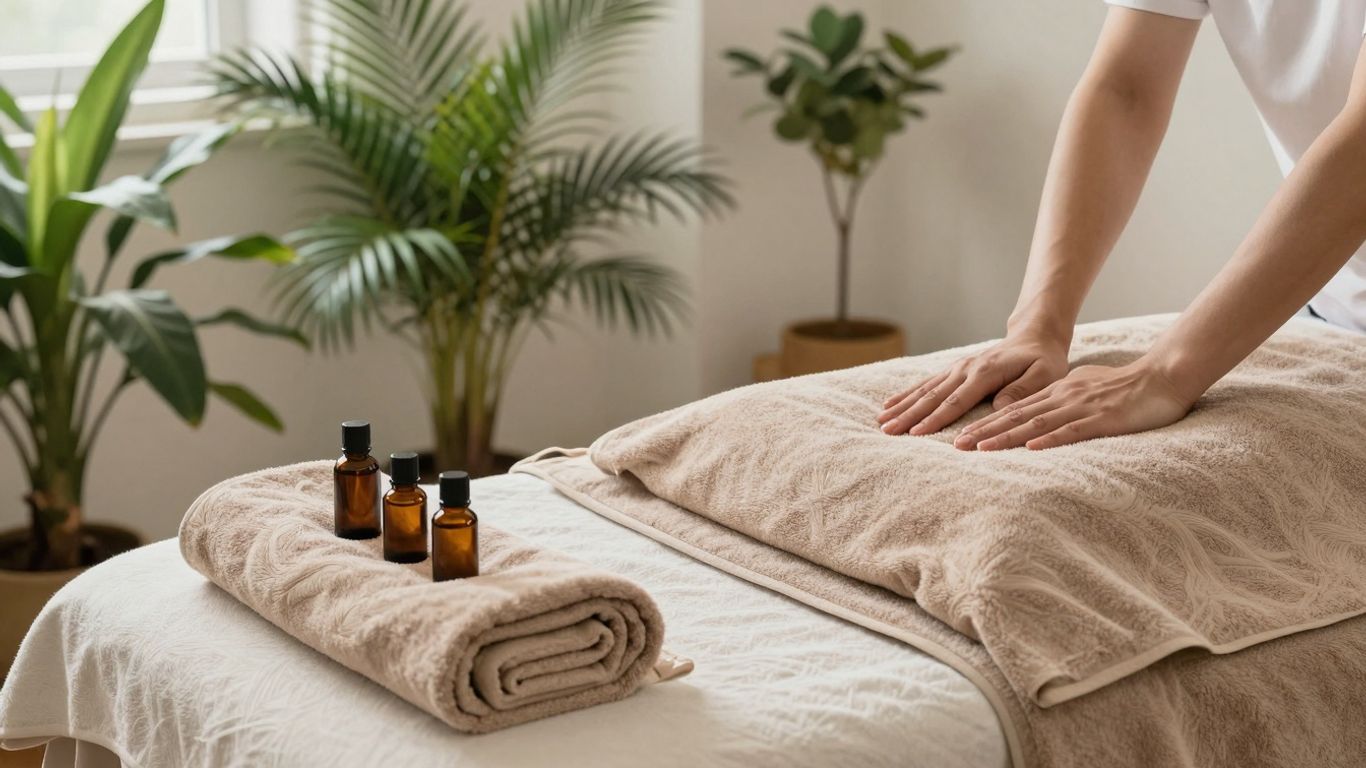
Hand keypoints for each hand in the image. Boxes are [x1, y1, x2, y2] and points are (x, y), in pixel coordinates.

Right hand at [878, 333, 1070, 436]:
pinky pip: (926, 384)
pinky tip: (890, 404)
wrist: (1034, 338)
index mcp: (985, 372)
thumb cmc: (1043, 361)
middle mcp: (965, 368)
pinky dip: (906, 394)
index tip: (917, 434)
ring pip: (924, 390)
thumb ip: (1022, 391)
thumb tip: (998, 408)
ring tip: (882, 421)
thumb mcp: (1045, 375)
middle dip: (909, 415)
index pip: (957, 401)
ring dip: (902, 406)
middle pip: (933, 396)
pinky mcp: (953, 371)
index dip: (937, 419)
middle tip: (888, 431)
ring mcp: (957, 368)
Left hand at [952, 360, 1194, 450]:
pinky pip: (1073, 430)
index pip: (1014, 410)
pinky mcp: (1103, 418)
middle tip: (955, 445)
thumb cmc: (1127, 386)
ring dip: (1006, 436)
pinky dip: (1049, 439)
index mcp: (1058, 393)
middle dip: (984, 431)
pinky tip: (1030, 448)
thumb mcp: (1085, 390)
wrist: (1164, 376)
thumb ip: (1061, 401)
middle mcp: (1063, 398)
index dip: (986, 423)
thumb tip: (1041, 416)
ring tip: (979, 448)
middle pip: (1016, 416)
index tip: (960, 436)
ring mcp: (1082, 407)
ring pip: (1036, 423)